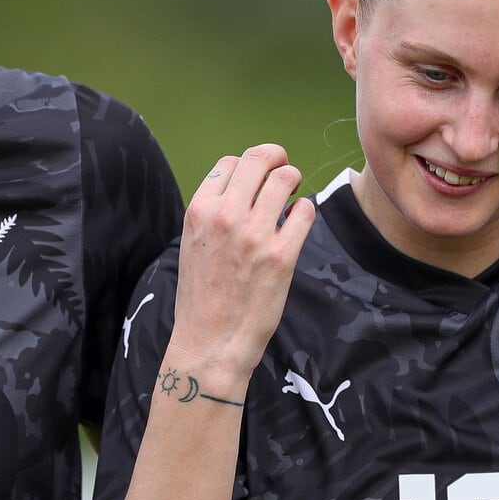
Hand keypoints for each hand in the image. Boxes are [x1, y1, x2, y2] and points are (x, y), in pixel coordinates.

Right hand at [165, 145, 314, 382]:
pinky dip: (304, 212)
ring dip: (294, 183)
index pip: (231, 162)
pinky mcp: (281, 255)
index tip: (257, 180)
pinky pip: (305, 211)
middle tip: (284, 176)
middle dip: (277, 160)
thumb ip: (213, 213)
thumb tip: (244, 188)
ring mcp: (255, 234)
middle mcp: (225, 216)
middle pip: (261, 158)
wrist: (209, 341)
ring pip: (287, 178)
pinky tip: (295, 226)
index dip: (249, 166)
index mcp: (199, 210)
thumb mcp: (192, 244)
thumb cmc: (202, 295)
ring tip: (292, 199)